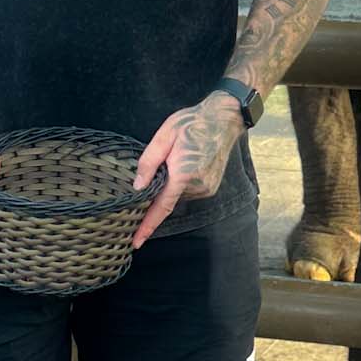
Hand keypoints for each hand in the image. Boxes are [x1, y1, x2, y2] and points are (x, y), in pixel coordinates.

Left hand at [131, 92, 243, 247]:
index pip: (161, 207)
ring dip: (171, 184)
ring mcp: (206, 188)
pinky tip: (185, 162)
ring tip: (178, 157)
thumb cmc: (192, 122)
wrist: (224, 118)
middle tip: (163, 162)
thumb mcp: (165, 136)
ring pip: (178, 195)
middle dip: (158, 189)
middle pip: (168, 198)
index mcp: (183, 174)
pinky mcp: (210, 187)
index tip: (136, 242)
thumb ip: (149, 163)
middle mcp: (197, 186)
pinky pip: (188, 191)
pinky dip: (181, 183)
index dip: (147, 226)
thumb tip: (137, 187)